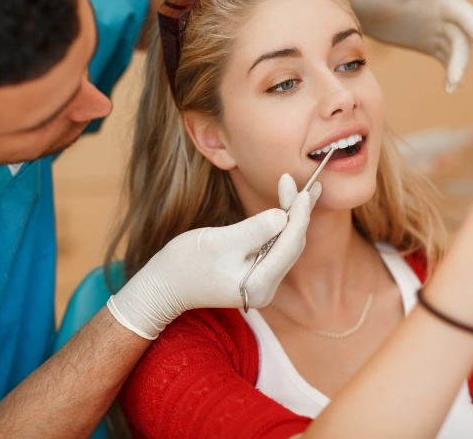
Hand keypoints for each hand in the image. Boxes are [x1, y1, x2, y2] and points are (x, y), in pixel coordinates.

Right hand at [107, 174, 320, 338]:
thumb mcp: (219, 242)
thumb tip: (283, 215)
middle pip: (292, 245)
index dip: (298, 214)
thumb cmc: (186, 263)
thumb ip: (254, 230)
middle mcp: (267, 289)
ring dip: (293, 217)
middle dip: (299, 213)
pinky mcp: (255, 275)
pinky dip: (281, 226)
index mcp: (260, 285)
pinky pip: (275, 248)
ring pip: (286, 245)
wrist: (164, 285)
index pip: (289, 245)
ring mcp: (262, 284)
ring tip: (302, 190)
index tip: (303, 189)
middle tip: (309, 184)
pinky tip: (287, 208)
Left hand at [323, 0, 472, 92]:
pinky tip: (449, 87)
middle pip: (461, 40)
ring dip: (457, 70)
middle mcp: (446, 16)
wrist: (364, 6)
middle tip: (454, 81)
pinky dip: (450, 72)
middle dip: (461, 60)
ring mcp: (438, 31)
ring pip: (455, 52)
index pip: (467, 16)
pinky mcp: (429, 44)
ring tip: (451, 88)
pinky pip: (445, 59)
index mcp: (444, 0)